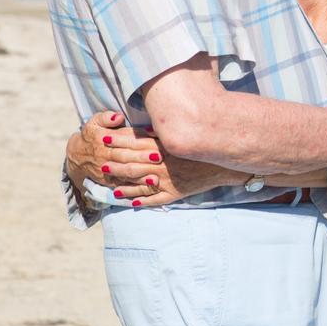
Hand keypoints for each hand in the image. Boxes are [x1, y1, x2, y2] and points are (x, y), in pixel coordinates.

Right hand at [66, 111, 161, 199]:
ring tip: (155, 178)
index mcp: (104, 139)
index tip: (154, 139)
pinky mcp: (110, 181)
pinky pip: (124, 185)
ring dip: (140, 176)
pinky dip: (136, 188)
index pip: (124, 139)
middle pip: (126, 157)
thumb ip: (106, 117)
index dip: (138, 139)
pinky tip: (149, 188)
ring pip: (125, 173)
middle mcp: (106, 156)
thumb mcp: (94, 122)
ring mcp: (108, 170)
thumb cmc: (92, 135)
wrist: (77, 156)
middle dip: (142, 158)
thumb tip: (118, 117)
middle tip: (159, 157)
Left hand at [67, 111, 245, 204]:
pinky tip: (128, 201)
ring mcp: (169, 180)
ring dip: (121, 181)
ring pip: (139, 182)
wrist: (226, 163)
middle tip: (99, 159)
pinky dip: (140, 200)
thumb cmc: (207, 143)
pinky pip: (154, 199)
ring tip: (106, 179)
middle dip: (114, 161)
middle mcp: (164, 163)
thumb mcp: (187, 131)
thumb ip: (166, 130)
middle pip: (133, 162)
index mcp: (165, 146)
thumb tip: (148, 124)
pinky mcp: (176, 193)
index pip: (136, 143)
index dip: (118, 140)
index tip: (104, 137)